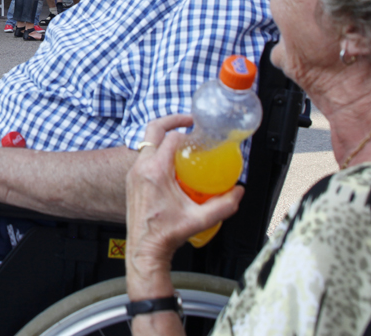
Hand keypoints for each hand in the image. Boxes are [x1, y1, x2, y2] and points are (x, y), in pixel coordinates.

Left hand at [125, 116, 243, 281]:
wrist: (144, 249)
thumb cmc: (165, 235)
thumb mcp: (200, 219)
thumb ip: (224, 205)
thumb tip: (238, 192)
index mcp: (155, 172)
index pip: (171, 138)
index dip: (187, 132)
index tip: (199, 134)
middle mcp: (140, 168)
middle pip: (152, 130)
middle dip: (172, 121)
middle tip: (189, 122)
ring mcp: (133, 173)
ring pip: (146, 143)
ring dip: (164, 138)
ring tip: (183, 143)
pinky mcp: (132, 180)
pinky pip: (144, 157)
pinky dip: (158, 154)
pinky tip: (174, 165)